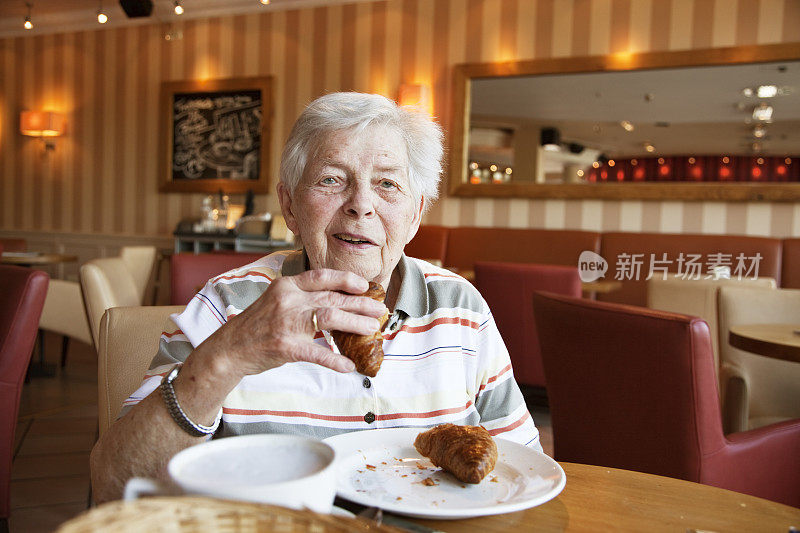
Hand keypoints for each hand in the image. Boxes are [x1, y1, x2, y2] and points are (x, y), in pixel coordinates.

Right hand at [195, 269, 387, 376]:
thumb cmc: (256, 327)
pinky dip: (335, 360)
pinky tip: (348, 366)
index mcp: (286, 286)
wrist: (229, 349)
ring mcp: (287, 323)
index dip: (346, 279)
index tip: (364, 285)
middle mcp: (288, 300)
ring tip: (372, 329)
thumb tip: (335, 304)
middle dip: (360, 304)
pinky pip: (317, 353)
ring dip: (355, 323)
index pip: (321, 276)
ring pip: (330, 317)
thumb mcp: (276, 301)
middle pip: (332, 298)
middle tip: (379, 310)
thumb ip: (302, 299)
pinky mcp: (286, 346)